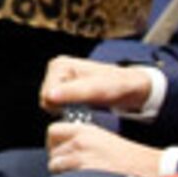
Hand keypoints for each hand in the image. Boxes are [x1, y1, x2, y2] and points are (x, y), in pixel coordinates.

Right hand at [41, 56, 156, 114]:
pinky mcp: (64, 91)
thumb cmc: (118, 85)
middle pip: (46, 101)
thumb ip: (74, 92)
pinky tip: (83, 108)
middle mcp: (56, 70)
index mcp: (59, 65)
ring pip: (51, 106)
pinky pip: (58, 108)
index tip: (82, 105)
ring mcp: (59, 81)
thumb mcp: (98, 89)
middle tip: (85, 107)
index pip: (45, 95)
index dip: (62, 106)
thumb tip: (50, 97)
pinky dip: (69, 111)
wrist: (131, 87)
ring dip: (67, 111)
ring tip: (85, 107)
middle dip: (64, 108)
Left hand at [46, 120, 160, 176]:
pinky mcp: (84, 173)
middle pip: (52, 151)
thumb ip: (82, 140)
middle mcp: (81, 141)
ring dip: (61, 173)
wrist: (146, 167)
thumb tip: (62, 148)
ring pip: (55, 165)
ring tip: (77, 176)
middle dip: (57, 160)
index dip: (53, 142)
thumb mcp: (102, 140)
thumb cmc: (127, 157)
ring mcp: (82, 157)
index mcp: (85, 130)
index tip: (60, 150)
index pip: (53, 130)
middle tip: (70, 167)